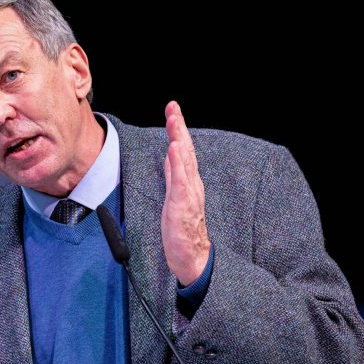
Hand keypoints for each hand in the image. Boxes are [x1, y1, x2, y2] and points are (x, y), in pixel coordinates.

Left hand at [161, 101, 210, 285]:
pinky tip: (175, 150)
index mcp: (188, 181)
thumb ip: (174, 175)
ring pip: (184, 161)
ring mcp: (188, 194)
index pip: (182, 150)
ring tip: (174, 121)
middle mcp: (191, 184)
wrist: (193, 257)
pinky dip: (178, 164)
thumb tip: (170, 154)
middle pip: (185, 150)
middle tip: (173, 107)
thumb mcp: (175, 196)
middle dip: (179, 127)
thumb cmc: (183, 229)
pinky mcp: (182, 206)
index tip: (172, 109)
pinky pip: (181, 182)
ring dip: (179, 139)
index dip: (178, 129)